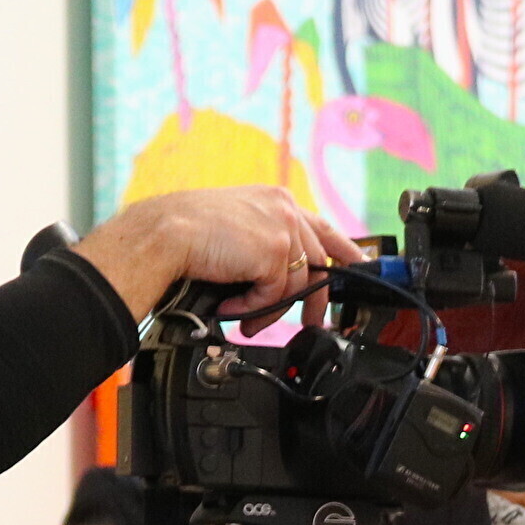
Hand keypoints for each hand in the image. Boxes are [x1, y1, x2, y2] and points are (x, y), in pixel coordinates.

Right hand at [70, 186, 362, 323]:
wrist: (164, 235)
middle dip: (313, 301)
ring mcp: (281, 228)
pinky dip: (253, 308)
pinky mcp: (274, 250)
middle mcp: (284, 209)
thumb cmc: (186, 235)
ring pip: (296, 286)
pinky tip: (230, 306)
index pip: (323, 227)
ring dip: (269, 310)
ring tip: (244, 318)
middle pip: (318, 264)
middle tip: (310, 324)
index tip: (360, 268)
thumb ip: (265, 244)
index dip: (346, 250)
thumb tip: (281, 281)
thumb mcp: (236, 231)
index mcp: (276, 200)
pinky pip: (275, 295)